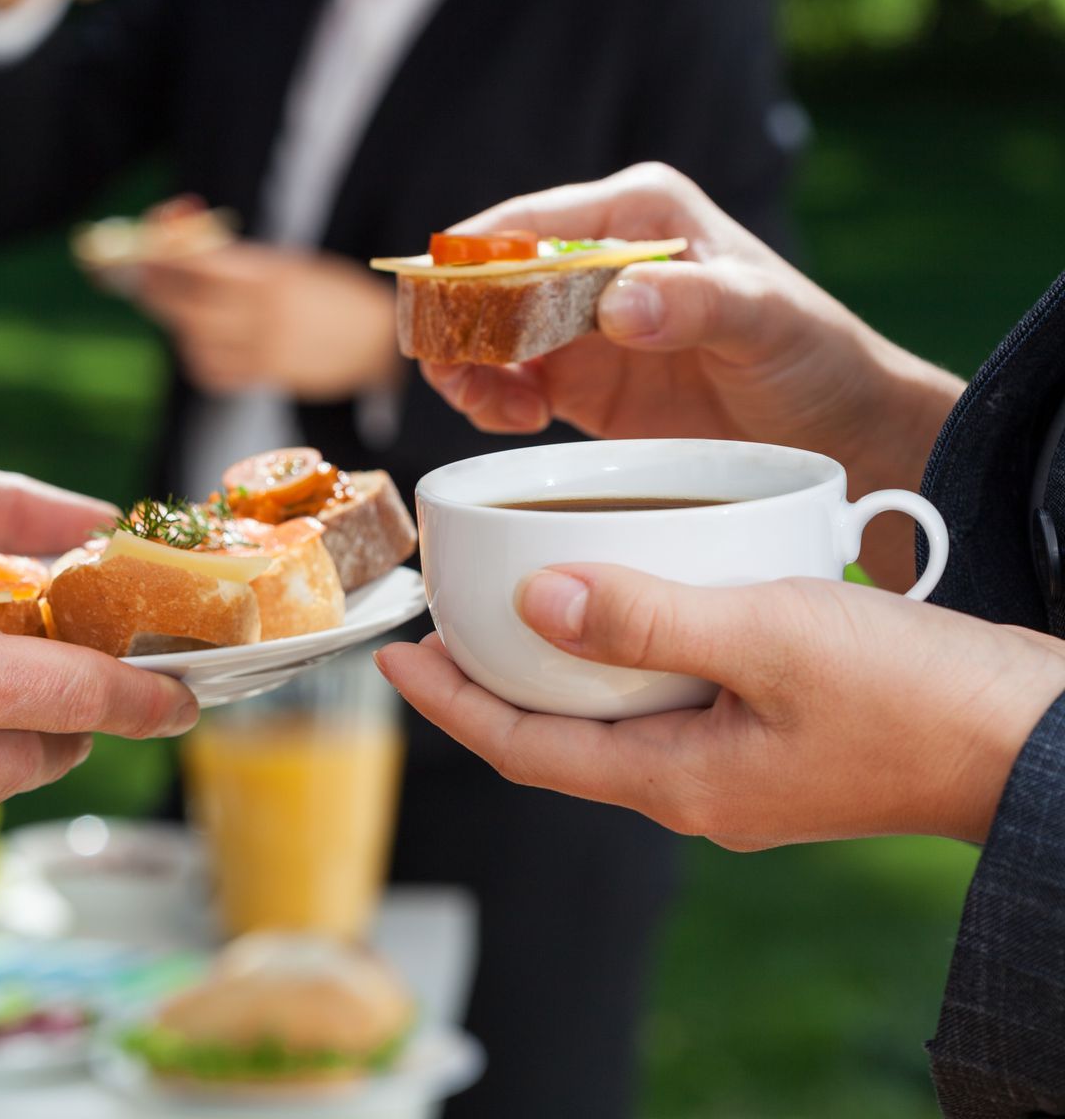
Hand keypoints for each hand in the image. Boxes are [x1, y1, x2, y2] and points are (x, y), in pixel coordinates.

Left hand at [137, 241, 401, 399]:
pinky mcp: (268, 376)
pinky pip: (212, 371)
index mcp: (271, 272)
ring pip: (194, 340)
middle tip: (143, 277)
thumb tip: (177, 233)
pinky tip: (206, 342)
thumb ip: (234, 257)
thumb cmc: (327, 291)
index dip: (163, 254)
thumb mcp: (287, 263)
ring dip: (178, 324)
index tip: (143, 246)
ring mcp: (266, 347)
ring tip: (184, 309)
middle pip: (186, 305)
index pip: (200, 261)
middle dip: (156, 290)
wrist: (381, 337)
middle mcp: (265, 311)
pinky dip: (199, 356)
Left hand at [377, 565, 1064, 848]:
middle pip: (553, 738)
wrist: (1035, 740)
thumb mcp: (770, 638)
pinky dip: (624, 653)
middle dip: (485, 683)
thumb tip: (532, 601)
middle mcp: (691, 789)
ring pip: (608, 720)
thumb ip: (648, 620)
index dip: (447, 702)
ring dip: (552, 666)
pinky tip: (625, 602)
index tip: (391, 654)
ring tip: (510, 602)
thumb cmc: (915, 696)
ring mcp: (732, 771)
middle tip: (437, 621)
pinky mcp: (769, 742)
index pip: (521, 747)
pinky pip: (665, 703)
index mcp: (675, 782)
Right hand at [416, 163, 963, 587]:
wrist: (840, 433)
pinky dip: (489, 400)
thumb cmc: (815, 355)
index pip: (527, 222)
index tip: (440, 299)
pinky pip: (502, 382)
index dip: (471, 256)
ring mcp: (580, 322)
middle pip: (486, 277)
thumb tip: (616, 303)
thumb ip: (694, 303)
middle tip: (460, 371)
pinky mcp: (576, 379)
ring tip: (501, 408)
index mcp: (638, 213)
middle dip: (458, 321)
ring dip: (467, 366)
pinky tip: (520, 423)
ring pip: (482, 332)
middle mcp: (597, 259)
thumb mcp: (765, 320)